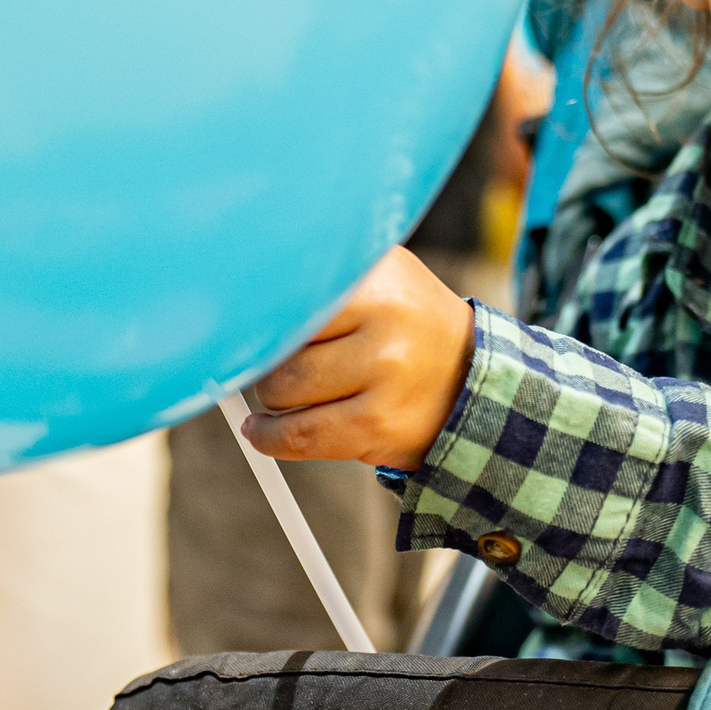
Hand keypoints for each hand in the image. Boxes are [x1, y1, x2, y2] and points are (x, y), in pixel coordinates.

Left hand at [246, 246, 473, 471]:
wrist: (473, 379)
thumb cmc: (406, 327)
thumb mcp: (379, 279)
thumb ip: (320, 280)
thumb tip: (237, 306)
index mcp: (379, 271)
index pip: (290, 286)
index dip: (257, 309)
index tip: (242, 320)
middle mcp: (386, 316)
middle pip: (279, 339)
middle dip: (267, 356)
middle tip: (278, 359)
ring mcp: (385, 372)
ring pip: (282, 389)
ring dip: (272, 397)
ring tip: (287, 392)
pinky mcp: (377, 424)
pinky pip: (299, 436)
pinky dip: (269, 438)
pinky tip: (263, 430)